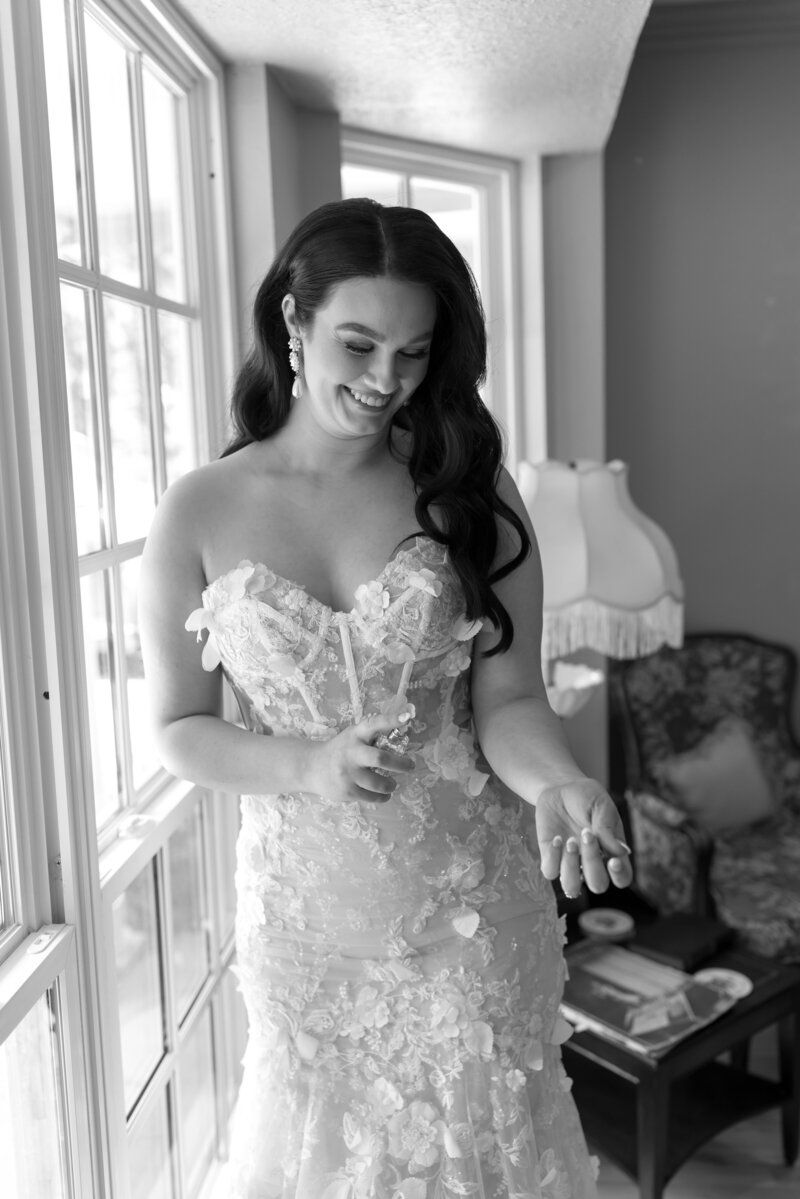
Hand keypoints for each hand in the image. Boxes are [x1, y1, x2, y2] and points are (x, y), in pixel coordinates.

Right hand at [303, 713, 414, 802]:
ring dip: (392, 785)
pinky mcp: (347, 791)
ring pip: (380, 783)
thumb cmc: (340, 750)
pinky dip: (383, 796)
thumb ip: (372, 735)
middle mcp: (352, 753)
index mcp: (355, 735)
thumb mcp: (352, 736)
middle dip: (401, 764)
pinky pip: (372, 797)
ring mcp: (348, 774)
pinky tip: (383, 793)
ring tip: (393, 784)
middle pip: (381, 759)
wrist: (312, 768)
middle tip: (410, 766)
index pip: (374, 724)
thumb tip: (403, 729)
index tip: (407, 718)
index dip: (391, 720)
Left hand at [535, 778, 632, 895]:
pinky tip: (557, 838)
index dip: (620, 875)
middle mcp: (593, 863)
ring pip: (572, 888)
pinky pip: (550, 872)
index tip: (612, 859)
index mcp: (612, 852)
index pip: (623, 878)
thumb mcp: (600, 805)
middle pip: (598, 885)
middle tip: (587, 834)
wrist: (559, 787)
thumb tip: (622, 852)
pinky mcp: (551, 857)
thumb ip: (608, 828)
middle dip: (592, 864)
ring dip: (571, 868)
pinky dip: (553, 858)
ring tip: (570, 841)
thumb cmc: (586, 797)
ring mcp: (571, 863)